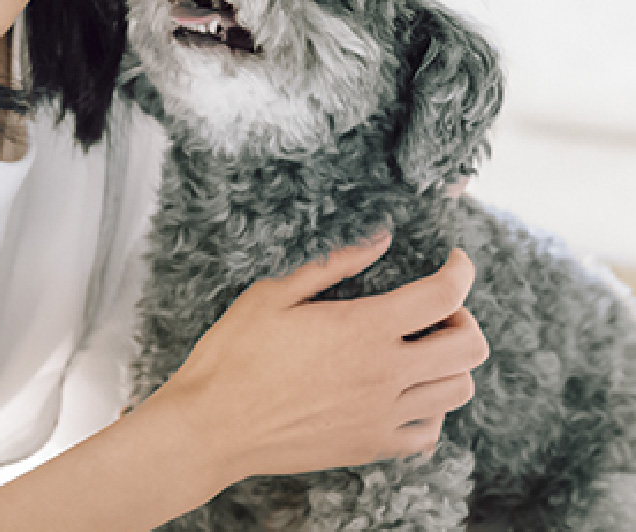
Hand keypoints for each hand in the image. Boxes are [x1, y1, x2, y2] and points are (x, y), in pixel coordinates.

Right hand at [146, 233, 488, 492]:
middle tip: (437, 309)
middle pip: (470, 347)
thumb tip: (380, 239)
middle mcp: (385, 373)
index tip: (455, 261)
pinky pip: (429, 431)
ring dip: (451, 362)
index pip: (443, 295)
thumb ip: (334, 265)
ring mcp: (382, 415)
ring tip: (420, 348)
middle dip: (465, 318)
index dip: (460, 271)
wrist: (215, 424)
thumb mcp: (274, 293)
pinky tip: (402, 390)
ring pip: (459, 391)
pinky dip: (430, 407)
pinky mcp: (372, 446)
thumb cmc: (236, 351)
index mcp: (362, 328)